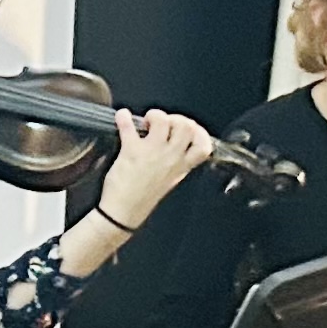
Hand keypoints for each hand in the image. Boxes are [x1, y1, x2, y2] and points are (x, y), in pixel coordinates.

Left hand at [96, 110, 219, 226]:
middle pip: (186, 126)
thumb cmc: (142, 199)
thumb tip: (174, 146)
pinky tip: (122, 117)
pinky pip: (128, 125)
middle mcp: (170, 158)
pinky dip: (124, 117)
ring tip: (146, 123)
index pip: (203, 146)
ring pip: (163, 120)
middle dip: (176, 118)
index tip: (189, 128)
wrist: (123, 212)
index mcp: (181, 167)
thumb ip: (176, 164)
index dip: (199, 132)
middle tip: (164, 124)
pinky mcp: (132, 150)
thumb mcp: (168, 182)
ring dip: (154, 115)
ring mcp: (152, 152)